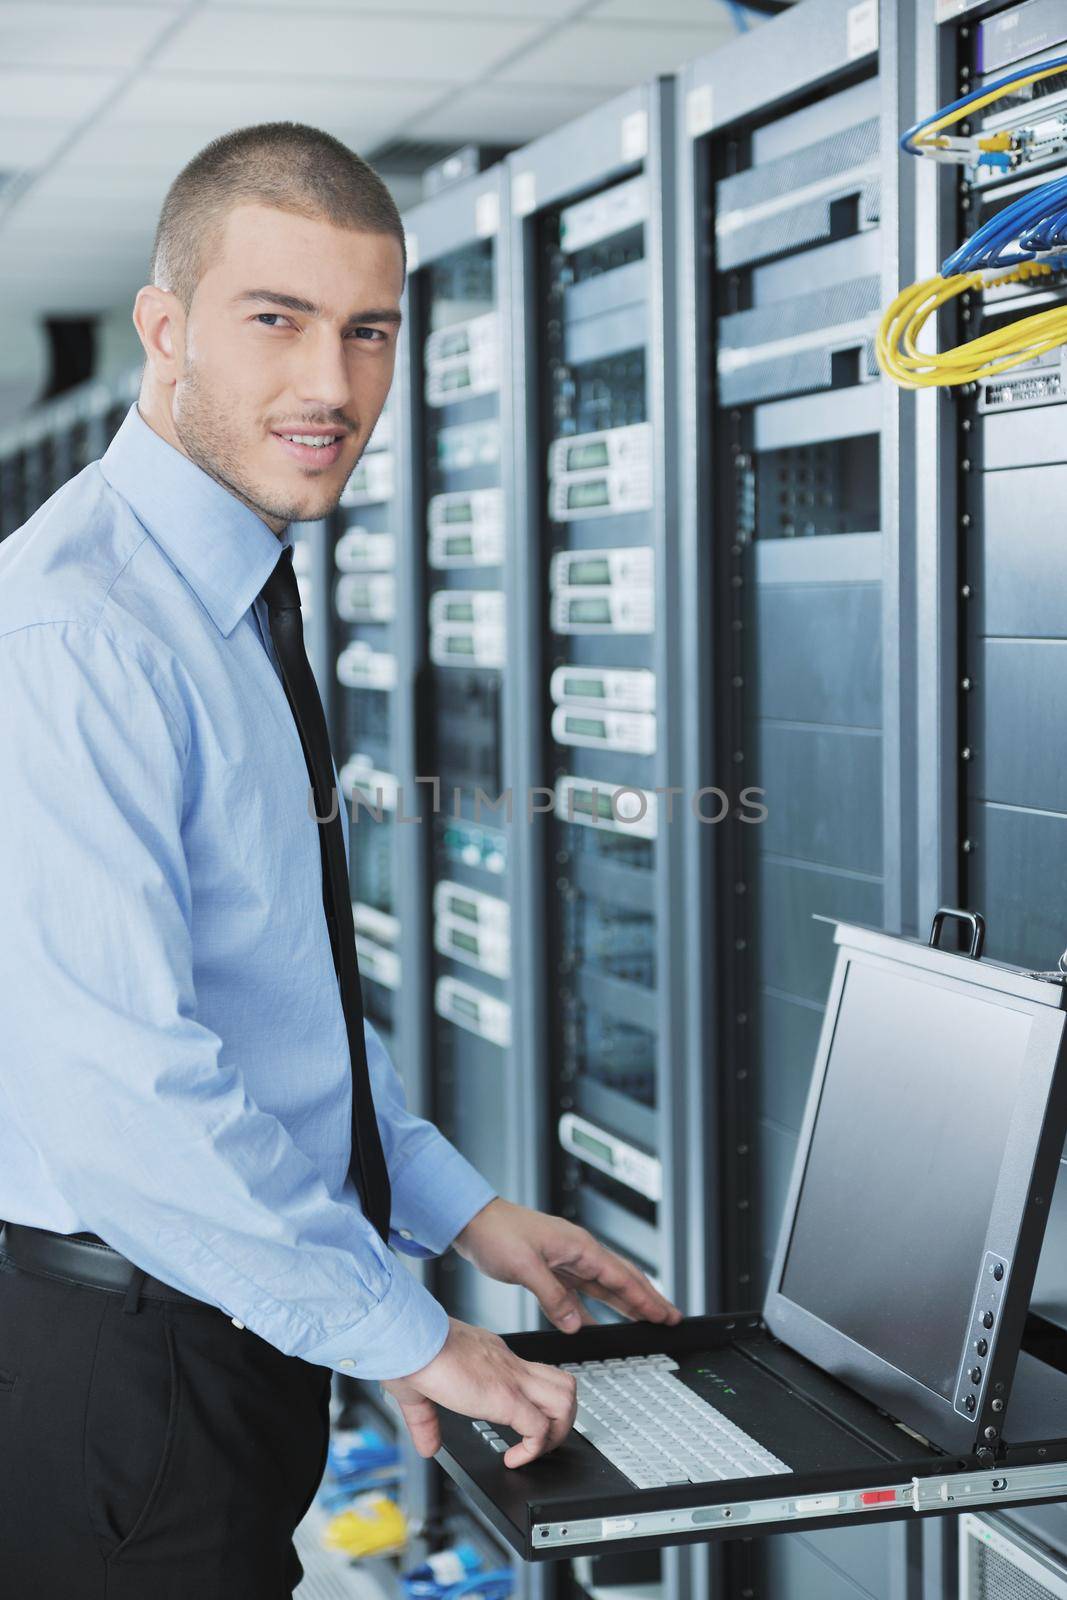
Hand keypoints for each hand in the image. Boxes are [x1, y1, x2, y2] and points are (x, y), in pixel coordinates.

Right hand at [381, 1317, 576, 1466]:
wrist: (409, 1339)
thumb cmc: (411, 1353)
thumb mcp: (418, 1391)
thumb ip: (426, 1421)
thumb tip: (427, 1445)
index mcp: (492, 1358)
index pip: (533, 1376)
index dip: (534, 1405)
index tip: (518, 1427)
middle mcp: (509, 1365)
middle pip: (563, 1384)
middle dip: (561, 1419)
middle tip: (540, 1440)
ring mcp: (512, 1379)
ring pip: (565, 1400)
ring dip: (556, 1433)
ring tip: (533, 1450)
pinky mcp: (506, 1397)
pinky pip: (539, 1428)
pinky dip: (533, 1450)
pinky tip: (512, 1458)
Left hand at [453, 1198, 683, 1331]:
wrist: (472, 1221)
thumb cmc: (498, 1232)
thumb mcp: (525, 1267)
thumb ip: (553, 1297)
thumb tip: (575, 1325)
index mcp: (579, 1247)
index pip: (622, 1277)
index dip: (646, 1298)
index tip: (666, 1314)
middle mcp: (577, 1253)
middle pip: (621, 1279)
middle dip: (647, 1299)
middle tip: (669, 1318)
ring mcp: (565, 1261)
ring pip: (603, 1287)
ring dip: (625, 1304)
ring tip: (645, 1320)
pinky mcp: (550, 1271)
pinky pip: (579, 1295)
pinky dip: (591, 1311)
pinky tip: (593, 1327)